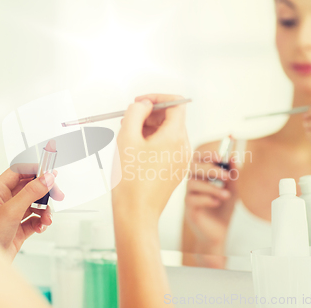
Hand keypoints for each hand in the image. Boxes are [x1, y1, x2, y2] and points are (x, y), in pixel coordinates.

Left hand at [0, 167, 63, 260]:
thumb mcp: (12, 211)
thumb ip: (31, 192)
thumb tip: (46, 178)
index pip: (17, 172)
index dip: (33, 170)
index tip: (49, 172)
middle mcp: (4, 202)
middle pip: (29, 188)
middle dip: (44, 192)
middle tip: (57, 194)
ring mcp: (12, 216)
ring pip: (34, 205)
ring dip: (44, 210)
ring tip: (47, 218)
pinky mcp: (18, 229)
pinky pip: (35, 220)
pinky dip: (41, 222)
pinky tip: (41, 227)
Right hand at [112, 94, 190, 224]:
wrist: (136, 212)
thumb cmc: (131, 180)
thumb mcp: (127, 138)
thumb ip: (135, 113)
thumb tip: (142, 104)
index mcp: (175, 137)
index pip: (176, 103)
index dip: (157, 98)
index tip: (140, 102)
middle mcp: (183, 147)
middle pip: (172, 118)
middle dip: (150, 114)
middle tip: (129, 119)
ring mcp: (181, 160)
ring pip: (169, 133)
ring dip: (150, 128)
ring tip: (129, 136)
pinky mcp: (175, 170)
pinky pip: (168, 148)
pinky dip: (154, 142)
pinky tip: (136, 151)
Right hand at [184, 145, 238, 253]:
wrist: (219, 232)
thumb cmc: (223, 208)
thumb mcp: (232, 190)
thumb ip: (233, 175)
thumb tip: (233, 157)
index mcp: (202, 174)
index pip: (199, 158)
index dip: (207, 154)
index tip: (221, 155)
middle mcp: (193, 182)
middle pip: (193, 167)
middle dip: (209, 168)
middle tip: (226, 176)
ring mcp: (189, 195)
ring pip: (192, 183)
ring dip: (211, 187)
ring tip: (226, 195)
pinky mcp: (189, 209)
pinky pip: (192, 199)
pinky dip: (206, 199)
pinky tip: (217, 203)